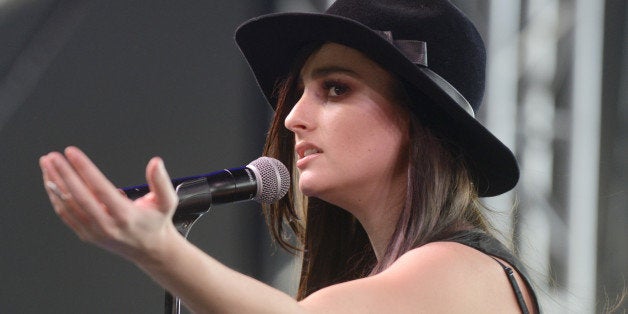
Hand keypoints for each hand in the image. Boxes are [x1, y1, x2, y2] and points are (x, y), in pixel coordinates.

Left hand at [40, 146, 178, 262]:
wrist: (149, 249)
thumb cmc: (156, 222)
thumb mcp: (167, 201)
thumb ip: (161, 181)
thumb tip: (155, 162)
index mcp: (125, 215)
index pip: (100, 188)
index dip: (84, 169)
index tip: (72, 153)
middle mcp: (107, 225)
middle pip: (78, 196)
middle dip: (63, 174)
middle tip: (53, 156)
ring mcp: (94, 231)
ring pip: (68, 205)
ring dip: (55, 183)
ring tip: (47, 164)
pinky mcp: (86, 234)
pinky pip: (66, 214)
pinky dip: (56, 197)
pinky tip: (51, 182)